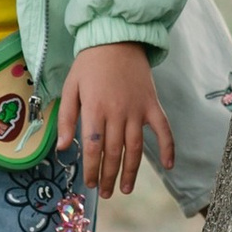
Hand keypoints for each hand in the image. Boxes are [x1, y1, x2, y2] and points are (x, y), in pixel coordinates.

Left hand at [57, 43, 174, 196]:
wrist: (117, 38)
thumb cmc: (89, 64)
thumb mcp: (70, 87)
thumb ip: (66, 118)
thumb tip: (63, 147)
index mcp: (94, 108)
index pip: (93, 147)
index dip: (91, 168)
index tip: (89, 182)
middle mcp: (117, 112)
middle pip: (113, 152)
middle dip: (108, 175)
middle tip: (104, 193)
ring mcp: (138, 109)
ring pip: (135, 147)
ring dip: (131, 171)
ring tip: (126, 189)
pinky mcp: (152, 104)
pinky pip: (163, 129)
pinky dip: (168, 147)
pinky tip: (168, 166)